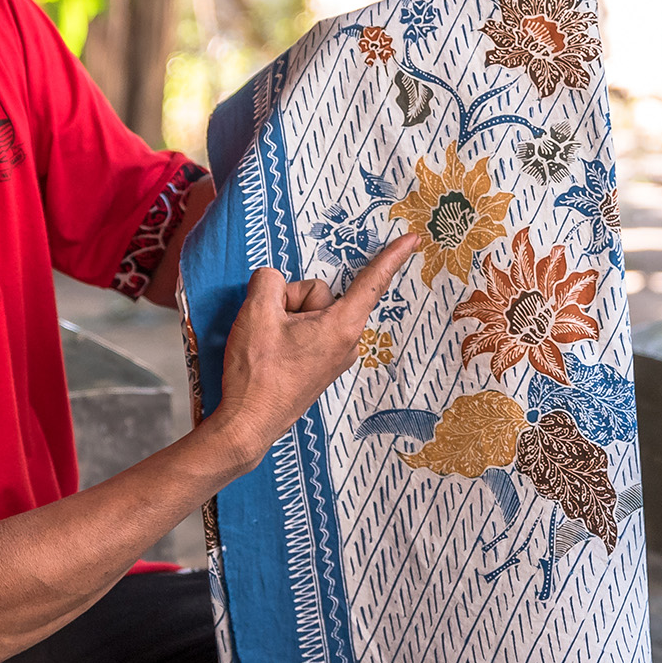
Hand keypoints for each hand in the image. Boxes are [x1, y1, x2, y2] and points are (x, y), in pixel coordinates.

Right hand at [209, 234, 418, 466]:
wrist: (248, 423)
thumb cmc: (256, 373)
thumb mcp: (256, 313)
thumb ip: (268, 281)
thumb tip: (274, 284)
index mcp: (341, 327)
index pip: (371, 281)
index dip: (391, 256)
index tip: (413, 239)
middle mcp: (346, 342)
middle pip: (319, 294)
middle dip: (291, 300)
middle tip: (271, 328)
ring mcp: (334, 357)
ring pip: (310, 313)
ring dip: (286, 319)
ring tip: (268, 346)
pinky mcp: (320, 366)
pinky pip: (306, 332)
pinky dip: (288, 333)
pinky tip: (272, 354)